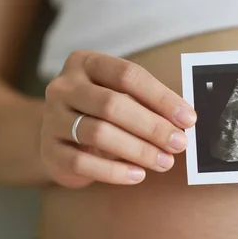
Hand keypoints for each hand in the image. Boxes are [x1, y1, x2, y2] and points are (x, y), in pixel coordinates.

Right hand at [41, 50, 196, 187]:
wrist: (60, 136)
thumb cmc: (102, 112)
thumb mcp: (123, 97)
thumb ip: (149, 103)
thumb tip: (185, 120)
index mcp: (86, 63)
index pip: (128, 75)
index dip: (161, 97)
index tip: (188, 118)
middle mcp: (64, 86)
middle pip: (112, 104)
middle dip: (152, 126)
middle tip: (179, 143)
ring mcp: (52, 118)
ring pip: (99, 133)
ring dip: (138, 150)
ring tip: (165, 161)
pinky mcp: (49, 150)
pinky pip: (83, 163)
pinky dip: (114, 172)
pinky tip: (138, 175)